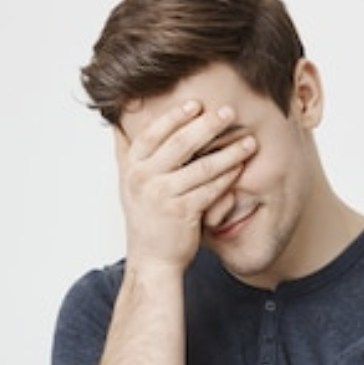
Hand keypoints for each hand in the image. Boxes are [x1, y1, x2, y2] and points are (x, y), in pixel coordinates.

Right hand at [114, 101, 256, 270]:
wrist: (151, 260)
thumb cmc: (145, 221)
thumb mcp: (126, 185)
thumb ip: (124, 153)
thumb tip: (116, 123)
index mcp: (132, 169)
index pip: (152, 134)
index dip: (174, 116)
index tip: (196, 104)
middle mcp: (144, 180)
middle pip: (179, 144)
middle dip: (207, 125)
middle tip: (228, 113)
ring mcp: (162, 197)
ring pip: (201, 166)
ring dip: (228, 152)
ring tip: (247, 141)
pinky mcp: (182, 213)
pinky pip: (210, 189)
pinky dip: (227, 177)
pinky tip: (239, 167)